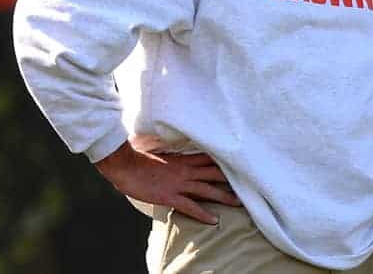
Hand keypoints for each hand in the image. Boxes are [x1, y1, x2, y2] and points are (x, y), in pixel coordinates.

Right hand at [94, 141, 240, 223]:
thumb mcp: (157, 152)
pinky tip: (213, 220)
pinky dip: (203, 214)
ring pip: (207, 189)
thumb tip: (175, 155)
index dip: (224, 160)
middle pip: (214, 172)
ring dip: (223, 196)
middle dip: (231, 178)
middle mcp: (184, 170)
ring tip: (239, 203)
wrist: (124, 164)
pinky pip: (190, 206)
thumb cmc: (137, 158)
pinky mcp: (170, 196)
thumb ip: (170, 155)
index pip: (208, 157)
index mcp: (182, 158)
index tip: (239, 160)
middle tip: (249, 182)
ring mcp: (178, 183)